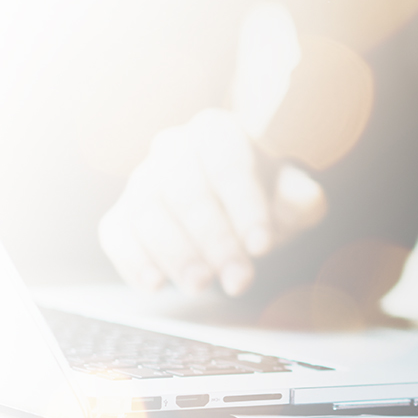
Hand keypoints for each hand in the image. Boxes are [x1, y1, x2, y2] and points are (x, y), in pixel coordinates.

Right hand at [98, 109, 326, 295]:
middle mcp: (173, 149)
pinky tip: (154, 284)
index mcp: (217, 132)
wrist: (230, 201)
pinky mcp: (121, 215)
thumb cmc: (263, 196)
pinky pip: (116, 233)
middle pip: (186, 190)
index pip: (228, 164)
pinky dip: (131, 259)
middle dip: (214, 239)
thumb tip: (294, 209)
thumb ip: (301, 200)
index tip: (262, 247)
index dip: (245, 207)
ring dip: (175, 252)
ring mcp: (142, 180)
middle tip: (238, 279)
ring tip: (202, 285)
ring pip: (147, 211)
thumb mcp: (294, 195)